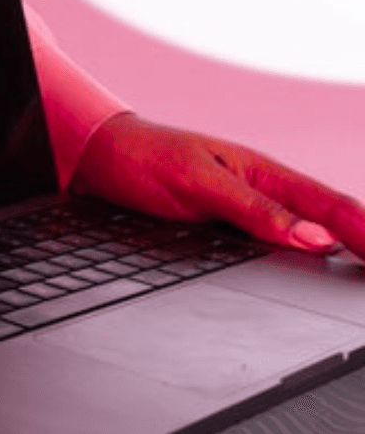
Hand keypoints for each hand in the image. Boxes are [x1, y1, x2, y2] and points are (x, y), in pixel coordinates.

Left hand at [70, 112, 364, 257]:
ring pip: (302, 240)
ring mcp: (243, 213)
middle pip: (328, 225)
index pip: (334, 207)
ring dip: (334, 256)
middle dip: (363, 245)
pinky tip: (309, 276)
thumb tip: (314, 239)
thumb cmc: (145, 158)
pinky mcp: (222, 232)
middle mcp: (260, 194)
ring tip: (357, 276)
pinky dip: (297, 261)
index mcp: (264, 174)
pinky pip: (269, 250)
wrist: (97, 160)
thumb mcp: (199, 182)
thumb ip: (253, 211)